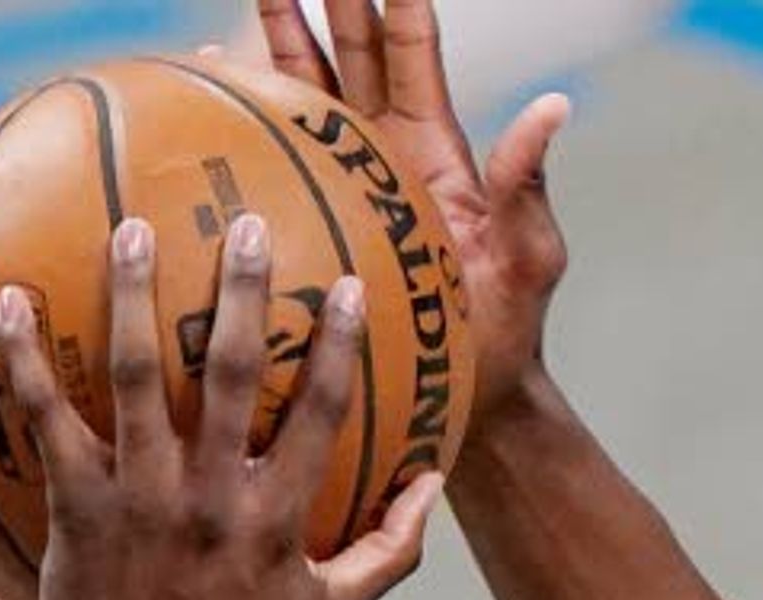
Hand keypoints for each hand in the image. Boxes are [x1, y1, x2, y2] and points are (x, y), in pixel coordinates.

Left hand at [0, 211, 438, 599]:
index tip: (345, 284)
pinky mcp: (77, 509)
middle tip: (243, 224)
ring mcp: (143, 501)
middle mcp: (215, 503)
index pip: (323, 417)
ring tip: (129, 231)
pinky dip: (24, 358)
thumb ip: (389, 553)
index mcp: (281, 522)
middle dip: (244, 292)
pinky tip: (8, 301)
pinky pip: (48, 418)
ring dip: (134, 296)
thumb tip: (435, 486)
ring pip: (139, 377)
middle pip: (236, 375)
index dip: (338, 346)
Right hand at [253, 0, 573, 400]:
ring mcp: (346, 183)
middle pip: (351, 51)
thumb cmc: (509, 333)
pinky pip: (272, 157)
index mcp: (436, 148)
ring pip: (306, 91)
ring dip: (279, 35)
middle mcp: (386, 152)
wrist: (470, 400)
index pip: (411, 52)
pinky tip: (209, 76)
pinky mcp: (313, 220)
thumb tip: (553, 105)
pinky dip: (243, 113)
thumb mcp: (528, 257)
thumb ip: (528, 184)